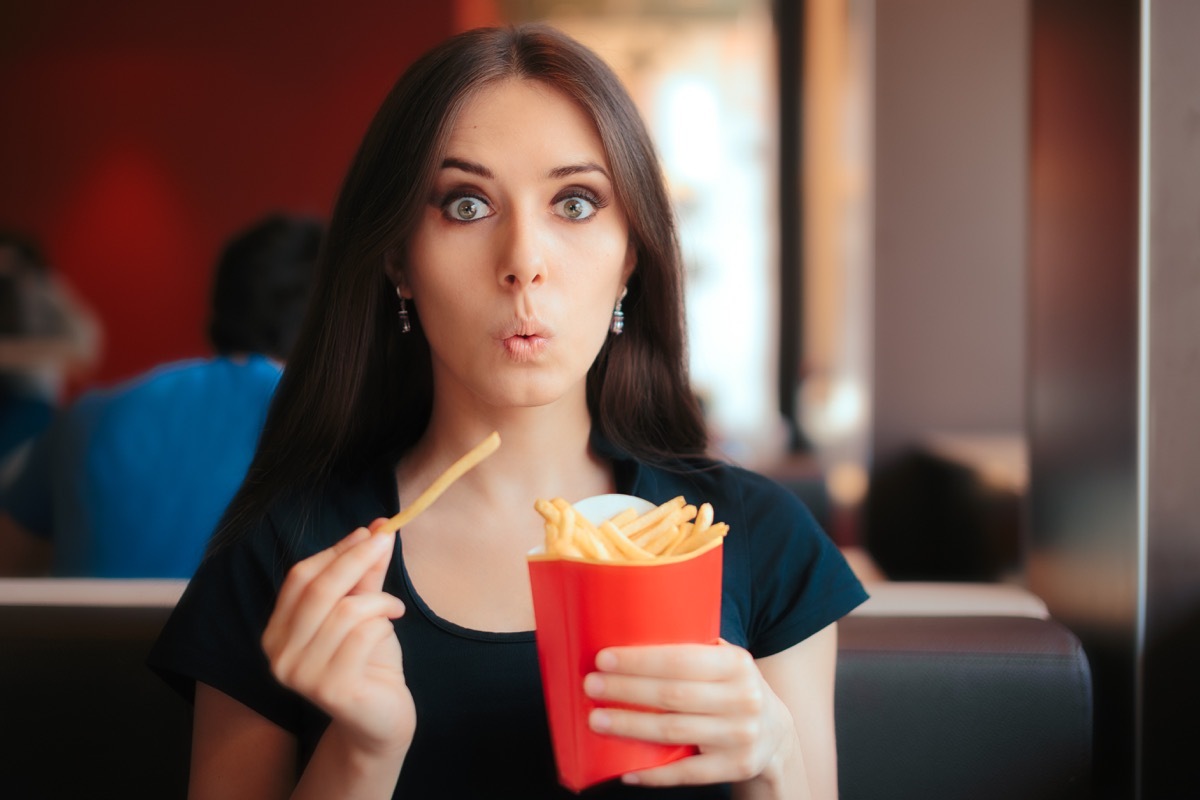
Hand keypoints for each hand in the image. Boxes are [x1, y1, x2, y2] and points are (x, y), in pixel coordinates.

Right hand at [262, 520, 414, 757]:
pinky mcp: (330, 689)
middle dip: (357, 558)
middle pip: (318, 589)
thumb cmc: (369, 661)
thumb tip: (379, 528)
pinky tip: (389, 630)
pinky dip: (384, 624)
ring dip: (379, 601)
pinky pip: (363, 635)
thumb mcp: (365, 610)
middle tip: (387, 541)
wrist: (381, 718)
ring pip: (345, 611)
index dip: (335, 550)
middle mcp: (279, 654)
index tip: (369, 531)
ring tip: (394, 609)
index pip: (300, 577)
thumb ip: (366, 574)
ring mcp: (301, 675)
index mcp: (278, 630)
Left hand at [584, 640, 796, 788]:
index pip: (680, 659)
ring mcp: (741, 736)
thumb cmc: (734, 689)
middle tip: (590, 685)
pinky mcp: (736, 767)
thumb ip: (692, 649)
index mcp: (736, 664)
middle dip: (626, 690)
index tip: (603, 659)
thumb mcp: (725, 662)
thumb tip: (629, 630)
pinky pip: (687, 773)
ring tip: (597, 719)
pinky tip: (626, 771)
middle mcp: (743, 699)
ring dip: (630, 727)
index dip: (639, 660)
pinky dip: (654, 774)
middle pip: (672, 695)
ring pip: (674, 732)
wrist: (777, 735)